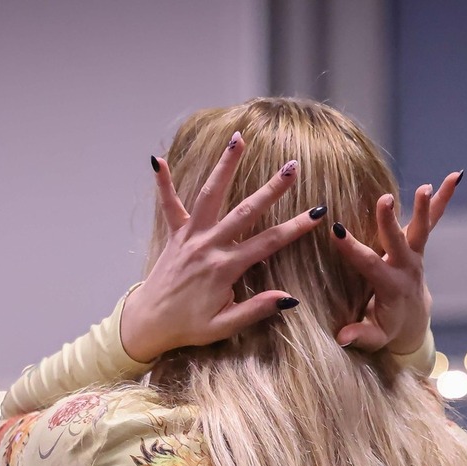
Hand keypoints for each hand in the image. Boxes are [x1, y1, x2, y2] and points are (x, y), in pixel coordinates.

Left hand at [119, 132, 329, 362]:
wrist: (148, 324)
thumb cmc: (189, 326)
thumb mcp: (224, 326)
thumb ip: (256, 310)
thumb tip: (289, 299)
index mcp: (224, 268)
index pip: (269, 243)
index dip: (295, 227)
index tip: (318, 213)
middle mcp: (208, 246)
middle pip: (245, 211)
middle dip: (271, 188)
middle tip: (293, 166)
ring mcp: (189, 237)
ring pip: (210, 195)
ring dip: (225, 166)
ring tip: (239, 138)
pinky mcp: (174, 235)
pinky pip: (168, 204)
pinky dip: (163, 182)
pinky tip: (157, 158)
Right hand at [329, 171, 461, 353]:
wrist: (412, 322)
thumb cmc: (387, 329)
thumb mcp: (374, 337)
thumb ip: (360, 335)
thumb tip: (341, 337)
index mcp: (391, 287)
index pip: (371, 266)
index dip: (354, 250)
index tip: (337, 231)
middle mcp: (406, 267)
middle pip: (398, 242)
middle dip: (390, 222)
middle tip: (385, 199)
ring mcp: (414, 255)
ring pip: (420, 229)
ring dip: (425, 207)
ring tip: (427, 186)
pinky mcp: (418, 245)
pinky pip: (433, 220)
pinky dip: (443, 198)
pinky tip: (456, 176)